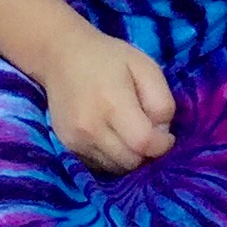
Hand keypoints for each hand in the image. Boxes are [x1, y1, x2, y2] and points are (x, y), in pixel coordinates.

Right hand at [40, 30, 177, 173]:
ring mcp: (76, 141)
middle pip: (131, 161)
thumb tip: (162, 133)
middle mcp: (91, 128)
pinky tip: (114, 137)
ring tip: (130, 133)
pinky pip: (99, 166)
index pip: (143, 143)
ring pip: (116, 168)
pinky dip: (113, 158)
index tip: (166, 135)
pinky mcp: (67, 147)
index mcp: (112, 103)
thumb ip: (161, 101)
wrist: (60, 58)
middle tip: (148, 132)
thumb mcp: (146, 67)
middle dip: (147, 153)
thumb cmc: (109, 58)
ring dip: (130, 157)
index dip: (162, 145)